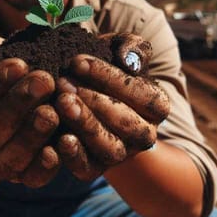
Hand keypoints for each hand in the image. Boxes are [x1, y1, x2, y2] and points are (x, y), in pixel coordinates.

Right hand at [0, 36, 60, 186]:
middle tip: (45, 81)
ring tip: (53, 110)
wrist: (23, 85)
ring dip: (32, 136)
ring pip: (8, 160)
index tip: (20, 64)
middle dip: (18, 106)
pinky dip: (46, 165)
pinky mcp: (23, 174)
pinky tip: (61, 143)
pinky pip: (32, 178)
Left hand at [54, 33, 169, 180]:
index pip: (142, 94)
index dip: (110, 77)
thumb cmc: (102, 67)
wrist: (80, 90)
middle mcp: (145, 135)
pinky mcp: (95, 169)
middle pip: (127, 123)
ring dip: (85, 125)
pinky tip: (58, 138)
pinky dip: (73, 157)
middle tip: (64, 83)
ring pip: (110, 148)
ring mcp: (121, 154)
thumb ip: (132, 46)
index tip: (78, 61)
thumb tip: (129, 61)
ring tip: (61, 103)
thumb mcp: (117, 49)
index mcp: (157, 106)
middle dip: (94, 101)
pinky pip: (87, 170)